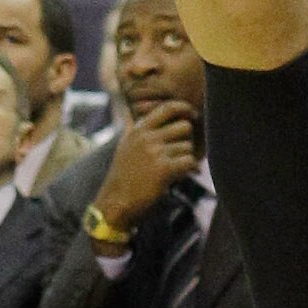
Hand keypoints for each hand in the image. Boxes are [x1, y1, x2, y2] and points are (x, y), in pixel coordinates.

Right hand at [95, 98, 198, 232]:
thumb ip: (139, 130)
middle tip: (181, 152)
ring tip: (174, 168)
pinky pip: (189, 161)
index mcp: (138, 129)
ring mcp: (155, 152)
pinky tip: (179, 175)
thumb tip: (154, 115)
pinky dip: (189, 169)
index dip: (184, 108)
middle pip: (184, 127)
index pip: (168, 108)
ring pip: (188, 147)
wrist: (116, 200)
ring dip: (186, 158)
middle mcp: (146, 137)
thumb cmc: (124, 175)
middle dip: (187, 139)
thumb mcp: (126, 145)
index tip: (192, 115)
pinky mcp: (163, 169)